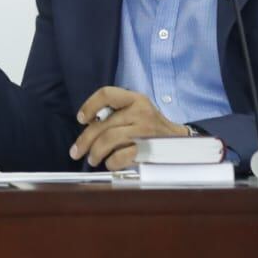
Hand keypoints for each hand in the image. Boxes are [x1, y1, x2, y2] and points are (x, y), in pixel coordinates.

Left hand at [69, 86, 187, 169]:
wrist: (181, 143)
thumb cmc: (151, 127)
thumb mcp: (136, 112)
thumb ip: (115, 115)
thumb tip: (88, 128)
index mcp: (134, 99)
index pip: (106, 94)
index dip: (89, 105)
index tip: (81, 119)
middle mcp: (140, 111)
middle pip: (103, 124)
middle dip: (85, 140)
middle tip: (76, 152)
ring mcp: (145, 130)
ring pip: (109, 139)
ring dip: (95, 152)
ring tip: (92, 159)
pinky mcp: (149, 148)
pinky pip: (122, 155)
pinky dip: (111, 162)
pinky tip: (109, 164)